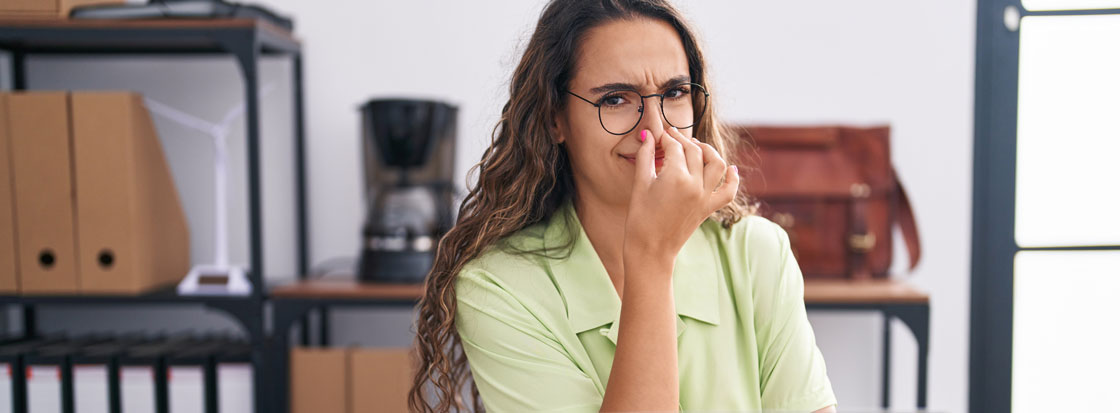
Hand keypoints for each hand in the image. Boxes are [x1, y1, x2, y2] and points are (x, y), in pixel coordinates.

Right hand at [623, 127, 738, 269]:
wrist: (651, 250)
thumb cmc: (640, 219)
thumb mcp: (640, 184)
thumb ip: (645, 156)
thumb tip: (648, 135)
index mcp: (676, 177)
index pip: (674, 147)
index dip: (665, 138)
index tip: (658, 136)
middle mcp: (695, 184)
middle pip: (694, 151)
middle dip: (682, 140)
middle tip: (670, 138)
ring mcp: (705, 197)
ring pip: (716, 163)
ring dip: (708, 151)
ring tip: (695, 146)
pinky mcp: (709, 208)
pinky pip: (729, 191)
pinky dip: (733, 178)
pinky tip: (730, 169)